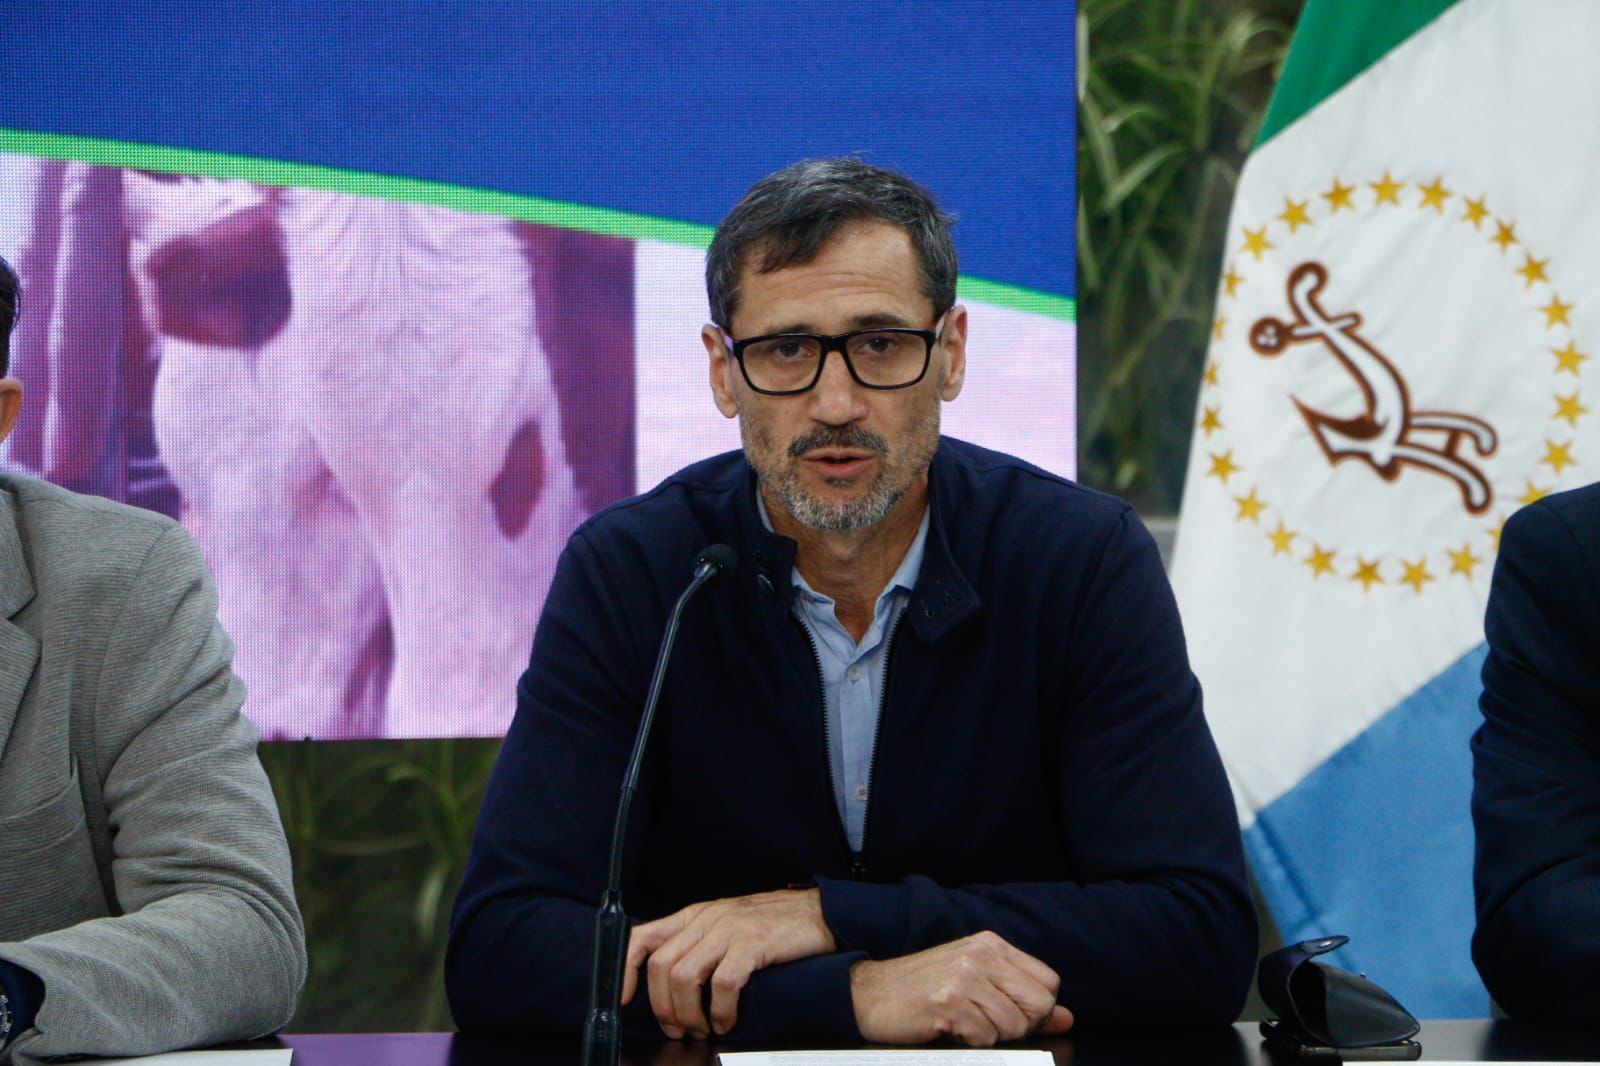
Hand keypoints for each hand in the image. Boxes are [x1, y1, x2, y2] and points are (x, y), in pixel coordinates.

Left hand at [621, 888, 835, 1038]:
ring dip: (689, 1013)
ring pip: (684, 978)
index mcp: (695, 916)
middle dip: (663, 1007)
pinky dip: (719, 1011)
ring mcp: (728, 930)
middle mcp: (706, 920)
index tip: (625, 999)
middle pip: (661, 966)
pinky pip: (722, 984)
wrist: (819, 913)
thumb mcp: (727, 925)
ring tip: (702, 1028)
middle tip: (677, 1028)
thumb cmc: (774, 924)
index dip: (627, 970)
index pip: (643, 936)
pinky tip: (726, 1021)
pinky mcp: (752, 944)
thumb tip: (672, 980)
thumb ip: (699, 943)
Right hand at [850, 931, 1074, 1045]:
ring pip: (1015, 1025)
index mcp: (991, 945)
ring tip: (964, 1022)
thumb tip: (1067, 1017)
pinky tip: (951, 1027)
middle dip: (1021, 1025)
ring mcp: (964, 976)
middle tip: (988, 1023)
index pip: (1048, 982)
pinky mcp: (949, 1001)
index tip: (1012, 1014)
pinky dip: (972, 1041)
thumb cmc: (923, 988)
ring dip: (992, 1035)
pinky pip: (986, 1036)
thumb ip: (1022, 998)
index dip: (1038, 1009)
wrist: (870, 992)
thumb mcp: (976, 982)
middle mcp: (981, 954)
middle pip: (1039, 1004)